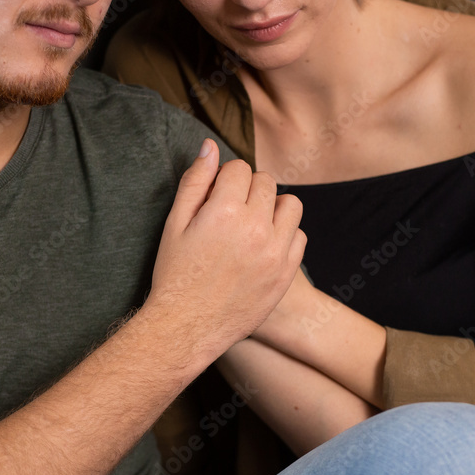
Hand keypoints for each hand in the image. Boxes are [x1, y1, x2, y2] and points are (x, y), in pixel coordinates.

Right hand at [148, 139, 305, 356]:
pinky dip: (284, 235)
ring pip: (290, 204)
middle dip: (248, 190)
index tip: (216, 196)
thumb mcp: (174, 224)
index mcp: (225, 211)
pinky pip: (299, 237)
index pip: (239, 168)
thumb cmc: (175, 274)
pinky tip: (262, 247)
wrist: (186, 327)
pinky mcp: (285, 274)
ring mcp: (275, 252)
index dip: (225, 179)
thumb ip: (195, 182)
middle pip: (266, 182)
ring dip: (273, 207)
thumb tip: (210, 146)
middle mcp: (255, 228)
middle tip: (230, 212)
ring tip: (252, 223)